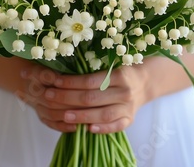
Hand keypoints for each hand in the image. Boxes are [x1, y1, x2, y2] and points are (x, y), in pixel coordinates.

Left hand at [20, 63, 150, 133]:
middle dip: (67, 98)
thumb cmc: (121, 70)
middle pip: (92, 98)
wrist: (144, 82)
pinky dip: (102, 129)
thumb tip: (63, 69)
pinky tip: (87, 129)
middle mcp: (125, 92)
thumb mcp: (111, 64)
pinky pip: (115, 126)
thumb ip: (92, 68)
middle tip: (49, 97)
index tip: (53, 82)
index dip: (69, 83)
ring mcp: (128, 107)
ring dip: (81, 116)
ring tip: (64, 115)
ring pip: (102, 114)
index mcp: (119, 75)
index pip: (90, 81)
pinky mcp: (129, 120)